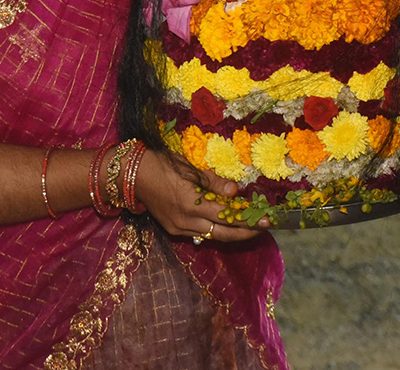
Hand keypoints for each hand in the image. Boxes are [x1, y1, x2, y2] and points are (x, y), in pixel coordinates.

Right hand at [135, 151, 267, 240]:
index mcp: (190, 203)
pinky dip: (214, 229)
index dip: (249, 220)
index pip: (227, 216)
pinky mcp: (173, 229)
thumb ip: (213, 183)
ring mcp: (178, 228)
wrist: (131, 175)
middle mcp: (185, 221)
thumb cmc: (162, 164)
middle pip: (223, 234)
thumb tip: (236, 193)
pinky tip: (225, 223)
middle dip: (246, 233)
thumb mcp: (189, 168)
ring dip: (232, 233)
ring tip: (249, 227)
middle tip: (264, 229)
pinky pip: (199, 233)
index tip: (267, 220)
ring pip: (212, 236)